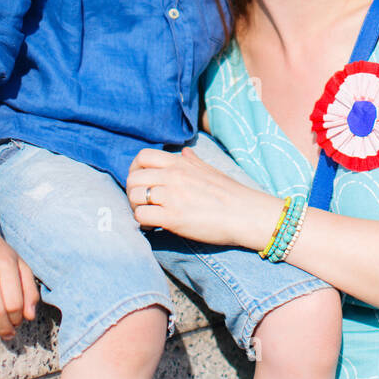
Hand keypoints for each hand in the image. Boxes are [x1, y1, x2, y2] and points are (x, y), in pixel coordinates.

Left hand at [126, 147, 277, 251]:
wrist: (246, 213)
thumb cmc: (230, 193)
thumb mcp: (210, 170)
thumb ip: (193, 161)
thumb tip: (185, 151)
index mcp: (180, 163)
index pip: (143, 156)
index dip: (135, 169)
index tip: (142, 182)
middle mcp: (173, 176)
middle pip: (133, 178)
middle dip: (133, 192)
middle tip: (143, 203)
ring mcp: (172, 196)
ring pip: (134, 196)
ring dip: (136, 207)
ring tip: (148, 215)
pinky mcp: (173, 218)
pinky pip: (142, 216)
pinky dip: (143, 223)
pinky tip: (154, 226)